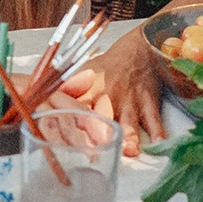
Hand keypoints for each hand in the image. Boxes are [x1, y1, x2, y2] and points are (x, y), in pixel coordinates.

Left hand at [72, 29, 165, 157]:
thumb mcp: (85, 72)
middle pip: (103, 117)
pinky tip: (159, 143)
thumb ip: (68, 91)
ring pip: (129, 119)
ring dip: (130, 135)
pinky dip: (158, 131)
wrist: (140, 48)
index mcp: (90, 88)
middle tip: (96, 153)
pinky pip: (153, 118)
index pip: (77, 107)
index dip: (71, 123)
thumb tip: (42, 100)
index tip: (65, 140)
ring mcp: (130, 100)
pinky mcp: (148, 101)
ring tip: (130, 150)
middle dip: (99, 135)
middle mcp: (110, 95)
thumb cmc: (110, 64)